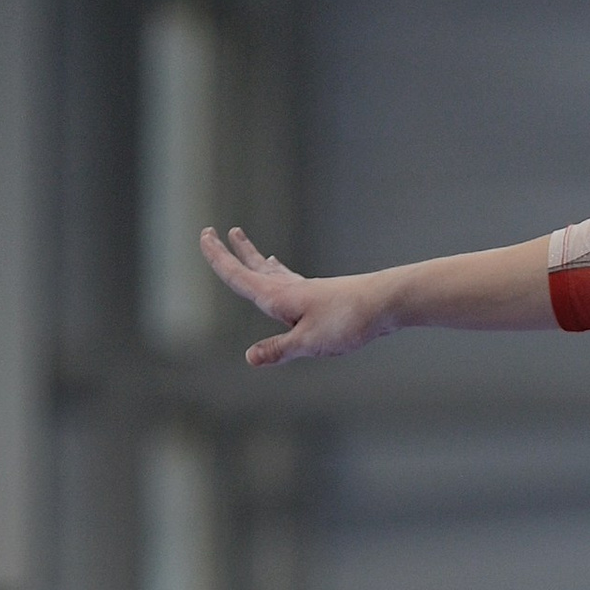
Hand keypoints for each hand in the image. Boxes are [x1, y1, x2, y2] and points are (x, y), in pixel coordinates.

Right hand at [200, 226, 397, 366]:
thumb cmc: (347, 322)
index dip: (219, 257)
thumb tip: (250, 358)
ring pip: (271, 270)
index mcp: (277, 296)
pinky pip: (289, 279)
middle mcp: (287, 288)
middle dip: (233, 252)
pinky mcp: (319, 295)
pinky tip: (279, 269)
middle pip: (252, 267)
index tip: (204, 235)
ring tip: (244, 243)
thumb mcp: (310, 342)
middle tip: (218, 231)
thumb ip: (279, 349)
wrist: (385, 303)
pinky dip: (276, 271)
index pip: (239, 275)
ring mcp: (304, 290)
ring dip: (254, 256)